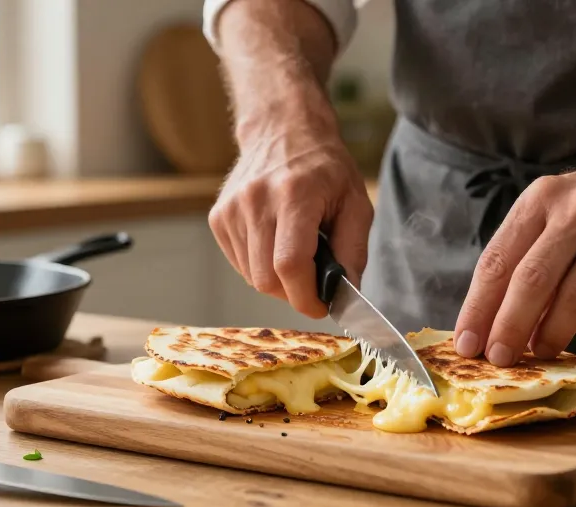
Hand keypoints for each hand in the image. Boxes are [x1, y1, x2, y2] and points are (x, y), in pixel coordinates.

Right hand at [209, 113, 373, 318]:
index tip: (321, 306)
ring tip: (296, 255)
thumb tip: (346, 294)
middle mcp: (256, 200)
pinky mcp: (219, 217)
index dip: (306, 296)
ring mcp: (232, 209)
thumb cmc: (325, 170)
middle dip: (293, 293)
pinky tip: (275, 245)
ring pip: (251, 276)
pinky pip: (239, 264)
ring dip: (277, 280)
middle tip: (313, 284)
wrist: (284, 131)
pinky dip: (260, 267)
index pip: (290, 264)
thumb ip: (353, 251)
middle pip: (266, 278)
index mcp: (295, 195)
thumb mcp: (356, 203)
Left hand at [453, 157, 575, 365]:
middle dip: (510, 327)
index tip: (467, 343)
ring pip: (575, 297)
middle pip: (533, 280)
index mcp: (540, 199)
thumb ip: (524, 258)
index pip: (498, 260)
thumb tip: (494, 324)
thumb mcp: (551, 211)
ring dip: (552, 334)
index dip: (478, 307)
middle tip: (499, 359)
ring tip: (540, 352)